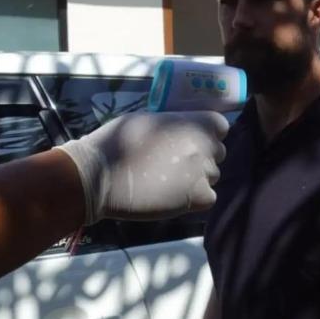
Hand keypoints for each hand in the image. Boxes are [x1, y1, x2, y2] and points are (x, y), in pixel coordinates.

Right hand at [56, 111, 228, 223]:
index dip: (208, 134)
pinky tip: (173, 196)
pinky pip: (209, 197)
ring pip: (212, 176)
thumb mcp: (148, 119)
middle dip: (202, 157)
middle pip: (217, 152)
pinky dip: (195, 199)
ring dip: (197, 179)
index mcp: (194, 122)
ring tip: (168, 182)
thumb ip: (173, 124)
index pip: (220, 126)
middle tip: (176, 164)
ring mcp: (204, 171)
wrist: (100, 175)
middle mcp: (205, 145)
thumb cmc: (117, 142)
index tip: (193, 141)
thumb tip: (182, 129)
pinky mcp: (199, 196)